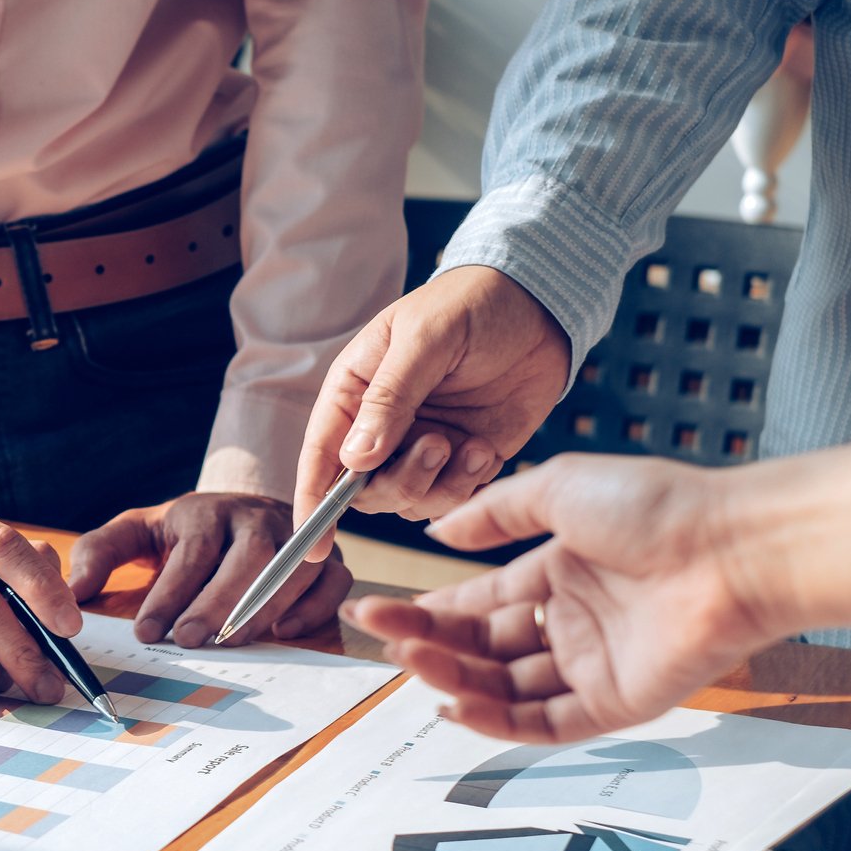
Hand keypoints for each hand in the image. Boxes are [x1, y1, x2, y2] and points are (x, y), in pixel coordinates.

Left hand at [69, 492, 351, 646]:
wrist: (241, 511)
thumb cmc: (185, 533)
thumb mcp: (139, 531)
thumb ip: (101, 553)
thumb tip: (74, 592)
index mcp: (207, 512)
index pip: (192, 552)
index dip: (170, 593)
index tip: (146, 631)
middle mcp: (256, 518)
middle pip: (246, 557)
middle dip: (217, 602)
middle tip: (188, 641)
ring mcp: (296, 536)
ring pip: (290, 568)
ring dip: (261, 609)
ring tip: (229, 644)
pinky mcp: (327, 557)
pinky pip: (332, 580)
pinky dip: (313, 608)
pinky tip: (283, 634)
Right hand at [293, 265, 571, 557]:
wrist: (538, 304)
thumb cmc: (470, 304)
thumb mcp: (424, 339)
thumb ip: (389, 398)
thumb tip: (354, 460)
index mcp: (353, 392)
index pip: (321, 455)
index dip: (313, 502)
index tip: (312, 546)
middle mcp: (380, 427)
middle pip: (364, 489)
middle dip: (398, 481)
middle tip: (436, 445)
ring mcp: (420, 445)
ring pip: (407, 500)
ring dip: (436, 484)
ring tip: (466, 443)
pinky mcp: (461, 458)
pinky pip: (450, 497)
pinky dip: (467, 484)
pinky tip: (484, 448)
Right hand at [341, 454, 780, 740]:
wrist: (731, 548)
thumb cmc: (657, 507)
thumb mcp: (558, 487)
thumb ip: (493, 513)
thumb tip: (439, 532)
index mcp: (560, 572)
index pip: (479, 602)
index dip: (429, 609)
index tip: (381, 610)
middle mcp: (573, 621)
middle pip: (482, 646)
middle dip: (428, 642)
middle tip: (381, 638)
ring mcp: (593, 664)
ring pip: (504, 686)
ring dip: (452, 676)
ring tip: (409, 661)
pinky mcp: (615, 702)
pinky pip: (543, 723)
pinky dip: (495, 722)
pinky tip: (453, 705)